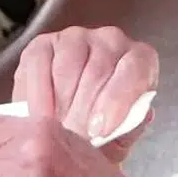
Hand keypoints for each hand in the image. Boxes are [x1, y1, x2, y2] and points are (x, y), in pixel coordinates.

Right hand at [13, 26, 158, 162]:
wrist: (72, 126)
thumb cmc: (103, 128)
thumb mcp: (122, 137)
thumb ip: (124, 131)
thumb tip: (113, 127)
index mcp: (141, 60)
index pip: (135, 73)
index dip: (116, 103)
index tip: (100, 131)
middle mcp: (112, 40)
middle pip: (97, 71)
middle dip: (83, 112)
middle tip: (74, 138)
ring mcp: (76, 38)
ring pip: (67, 68)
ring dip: (60, 104)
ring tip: (57, 130)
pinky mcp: (43, 44)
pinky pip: (38, 65)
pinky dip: (36, 95)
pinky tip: (40, 116)